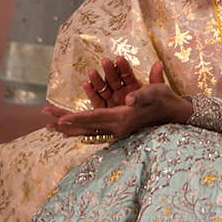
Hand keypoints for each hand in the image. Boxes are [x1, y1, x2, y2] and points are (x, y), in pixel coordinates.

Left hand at [44, 61, 192, 139]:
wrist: (175, 112)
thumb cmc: (164, 98)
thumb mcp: (154, 91)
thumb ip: (140, 95)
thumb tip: (130, 98)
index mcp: (123, 117)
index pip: (95, 118)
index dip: (77, 118)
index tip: (60, 119)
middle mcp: (117, 127)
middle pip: (87, 126)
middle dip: (67, 124)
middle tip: (46, 123)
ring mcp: (117, 129)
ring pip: (88, 130)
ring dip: (70, 128)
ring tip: (51, 127)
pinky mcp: (118, 128)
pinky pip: (94, 130)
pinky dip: (80, 129)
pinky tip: (70, 130)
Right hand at [83, 56, 159, 107]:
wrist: (148, 124)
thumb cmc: (154, 107)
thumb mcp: (156, 92)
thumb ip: (155, 78)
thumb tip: (158, 63)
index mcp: (133, 86)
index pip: (127, 74)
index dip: (124, 66)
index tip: (119, 58)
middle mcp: (122, 91)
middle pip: (114, 79)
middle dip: (109, 70)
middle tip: (105, 61)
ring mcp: (113, 99)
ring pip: (104, 88)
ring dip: (97, 79)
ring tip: (92, 72)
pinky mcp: (105, 108)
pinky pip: (97, 100)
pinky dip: (92, 92)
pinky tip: (86, 84)